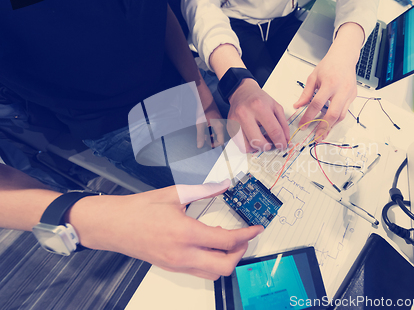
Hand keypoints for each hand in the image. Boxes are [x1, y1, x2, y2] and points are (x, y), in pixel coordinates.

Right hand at [68, 181, 263, 279]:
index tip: (256, 228)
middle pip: (224, 267)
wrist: (112, 225)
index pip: (226, 241)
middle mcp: (183, 254)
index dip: (246, 235)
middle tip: (244, 237)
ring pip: (213, 274)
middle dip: (240, 253)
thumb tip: (223, 185)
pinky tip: (209, 243)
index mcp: (185, 233)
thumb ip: (204, 190)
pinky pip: (199, 271)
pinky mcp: (172, 267)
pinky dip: (211, 261)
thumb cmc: (138, 210)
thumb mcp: (174, 194)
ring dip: (226, 259)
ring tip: (228, 240)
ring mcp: (177, 264)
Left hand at [196, 102, 225, 148]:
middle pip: (220, 139)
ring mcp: (223, 123)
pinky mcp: (221, 122)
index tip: (205, 140)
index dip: (213, 144)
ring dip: (212, 136)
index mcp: (220, 127)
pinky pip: (219, 130)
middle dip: (212, 140)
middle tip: (203, 136)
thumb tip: (200, 146)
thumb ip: (200, 136)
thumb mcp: (200, 125)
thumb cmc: (203, 111)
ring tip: (204, 132)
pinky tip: (207, 129)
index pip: (220, 142)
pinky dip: (213, 132)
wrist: (205, 100)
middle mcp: (223, 126)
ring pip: (219, 135)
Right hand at [227, 79, 289, 151]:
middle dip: (268, 147)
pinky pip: (240, 145)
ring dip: (258, 148)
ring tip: (262, 141)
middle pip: (258, 141)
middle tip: (272, 144)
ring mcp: (235, 121)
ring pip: (247, 146)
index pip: (273, 130)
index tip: (282, 146)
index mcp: (259, 106)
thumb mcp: (276, 107)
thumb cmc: (259, 99)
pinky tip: (254, 139)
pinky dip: (249, 146)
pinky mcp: (230, 127)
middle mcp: (245, 114)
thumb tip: (286, 140)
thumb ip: (283, 124)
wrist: (242, 91)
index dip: (280, 141)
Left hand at [293, 23, 363, 138]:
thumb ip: (306, 94)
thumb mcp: (313, 77)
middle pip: (332, 114)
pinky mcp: (353, 97)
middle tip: (316, 137)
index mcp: (329, 84)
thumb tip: (297, 106)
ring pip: (341, 116)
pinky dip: (336, 120)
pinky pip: (345, 112)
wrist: (344, 58)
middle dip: (323, 127)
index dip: (309, 116)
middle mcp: (341, 90)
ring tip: (322, 134)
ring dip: (331, 126)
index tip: (302, 124)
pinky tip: (329, 124)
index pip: (317, 104)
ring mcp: (349, 94)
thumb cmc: (328, 66)